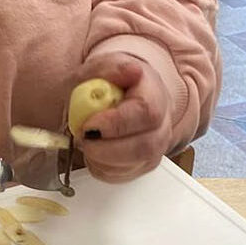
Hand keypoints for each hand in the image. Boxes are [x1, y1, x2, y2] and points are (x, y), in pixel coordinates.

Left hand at [76, 54, 173, 182]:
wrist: (116, 96)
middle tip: (83, 138)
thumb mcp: (100, 68)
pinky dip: (101, 168)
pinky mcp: (142, 165)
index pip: (146, 112)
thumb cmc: (109, 84)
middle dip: (106, 149)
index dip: (116, 123)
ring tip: (87, 142)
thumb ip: (110, 69)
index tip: (90, 124)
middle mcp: (161, 123)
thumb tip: (131, 71)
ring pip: (135, 165)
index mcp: (153, 93)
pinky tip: (94, 152)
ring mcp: (155, 147)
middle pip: (145, 146)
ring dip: (101, 159)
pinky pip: (122, 176)